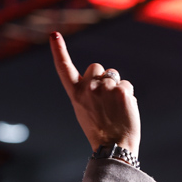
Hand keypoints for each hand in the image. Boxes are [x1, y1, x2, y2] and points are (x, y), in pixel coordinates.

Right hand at [49, 32, 140, 157]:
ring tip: (115, 108)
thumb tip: (101, 78)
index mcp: (75, 93)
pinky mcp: (121, 90)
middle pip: (96, 67)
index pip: (64, 68)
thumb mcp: (84, 110)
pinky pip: (126, 85)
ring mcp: (105, 88)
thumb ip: (88, 92)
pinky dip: (127, 96)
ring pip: (114, 76)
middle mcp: (88, 88)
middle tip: (105, 98)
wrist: (114, 146)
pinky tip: (124, 110)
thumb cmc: (99, 130)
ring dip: (116, 87)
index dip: (58, 50)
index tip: (54, 35)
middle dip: (102, 77)